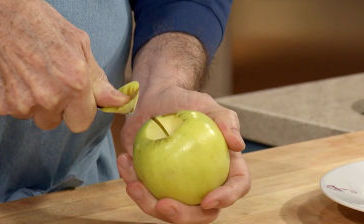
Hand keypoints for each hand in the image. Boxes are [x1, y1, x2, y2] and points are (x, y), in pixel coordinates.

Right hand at [0, 0, 128, 131]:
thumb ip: (98, 79)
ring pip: (32, 116)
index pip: (81, 123)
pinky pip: (9, 110)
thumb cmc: (37, 21)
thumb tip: (120, 102)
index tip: (72, 101)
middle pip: (54, 122)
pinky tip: (8, 73)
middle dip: (53, 108)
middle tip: (45, 80)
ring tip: (25, 73)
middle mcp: (48, 98)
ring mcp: (19, 103)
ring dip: (31, 102)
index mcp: (74, 84)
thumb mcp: (78, 44)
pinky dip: (9, 97)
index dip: (77, 112)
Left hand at [118, 85, 250, 222]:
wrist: (154, 99)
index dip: (226, 198)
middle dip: (183, 216)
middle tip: (162, 204)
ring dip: (148, 202)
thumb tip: (238, 145)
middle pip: (202, 212)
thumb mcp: (206, 105)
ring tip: (133, 182)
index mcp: (225, 165)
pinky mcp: (155, 183)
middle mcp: (204, 181)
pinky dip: (132, 182)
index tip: (207, 199)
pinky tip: (124, 163)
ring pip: (168, 209)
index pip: (236, 186)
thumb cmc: (184, 101)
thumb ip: (226, 120)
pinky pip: (145, 193)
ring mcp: (178, 186)